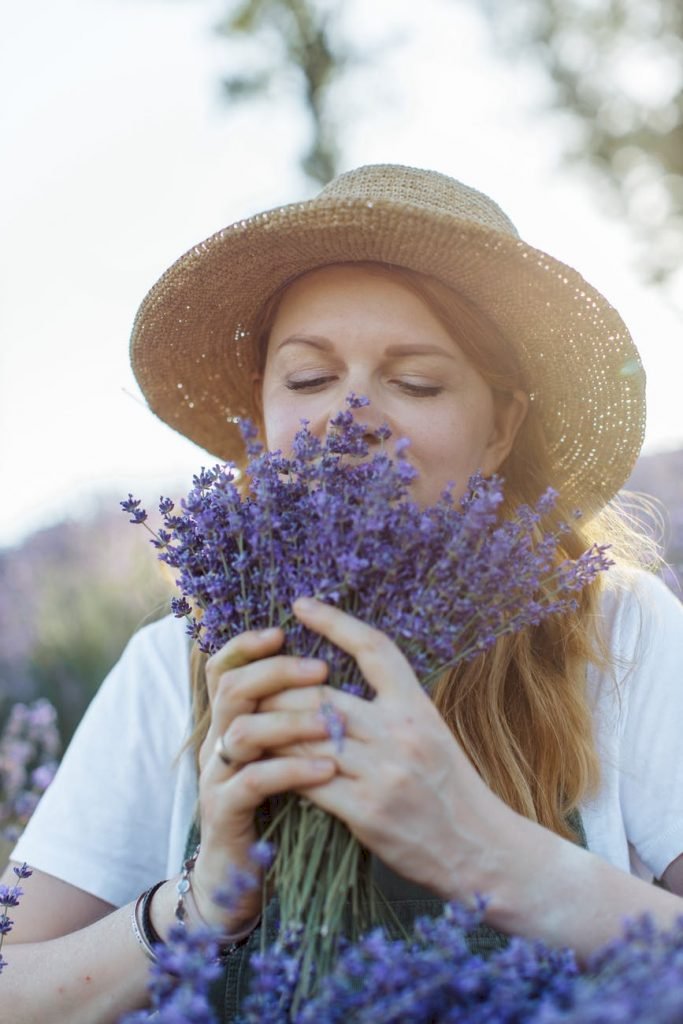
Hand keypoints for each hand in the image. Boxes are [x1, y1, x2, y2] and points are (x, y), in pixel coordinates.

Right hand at [193, 627, 336, 928]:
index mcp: (232, 722)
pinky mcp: (223, 815)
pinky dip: (289, 771)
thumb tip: (334, 676)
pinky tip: (324, 771)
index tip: (284, 630)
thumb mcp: (284, 755)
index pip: (226, 668)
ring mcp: (216, 779)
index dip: (248, 645)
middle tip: (321, 670)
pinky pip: (250, 783)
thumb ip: (296, 718)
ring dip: (288, 722)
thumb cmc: (277, 811)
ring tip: (330, 723)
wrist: (241, 882)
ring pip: (240, 732)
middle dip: (277, 673)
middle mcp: (217, 743)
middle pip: (232, 688)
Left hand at [261, 597, 511, 902]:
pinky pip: (308, 781)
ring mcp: (384, 772)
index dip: (335, 621)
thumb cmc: (451, 791)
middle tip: (250, 685)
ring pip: (307, 735)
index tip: (301, 604)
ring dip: (270, 730)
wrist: (481, 850)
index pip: (374, 647)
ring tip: (246, 723)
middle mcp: (401, 732)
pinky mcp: (367, 812)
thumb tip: (338, 691)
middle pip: (321, 694)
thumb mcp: (431, 735)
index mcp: (417, 707)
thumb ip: (391, 711)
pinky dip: (281, 771)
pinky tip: (263, 767)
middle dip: (278, 689)